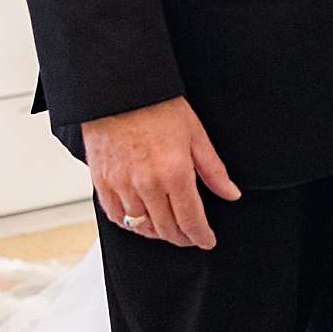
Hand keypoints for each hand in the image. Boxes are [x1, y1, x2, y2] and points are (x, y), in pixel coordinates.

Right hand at [84, 96, 239, 249]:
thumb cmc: (157, 106)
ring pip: (141, 227)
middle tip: (190, 237)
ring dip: (158, 233)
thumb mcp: (195, 134)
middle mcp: (146, 184)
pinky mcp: (102, 183)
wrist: (120, 91)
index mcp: (174, 173)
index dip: (201, 237)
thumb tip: (230, 194)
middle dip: (182, 238)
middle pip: (166, 229)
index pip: (190, 220)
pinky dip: (130, 223)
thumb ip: (213, 170)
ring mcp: (121, 185)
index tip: (206, 241)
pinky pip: (116, 217)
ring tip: (169, 229)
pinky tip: (141, 219)